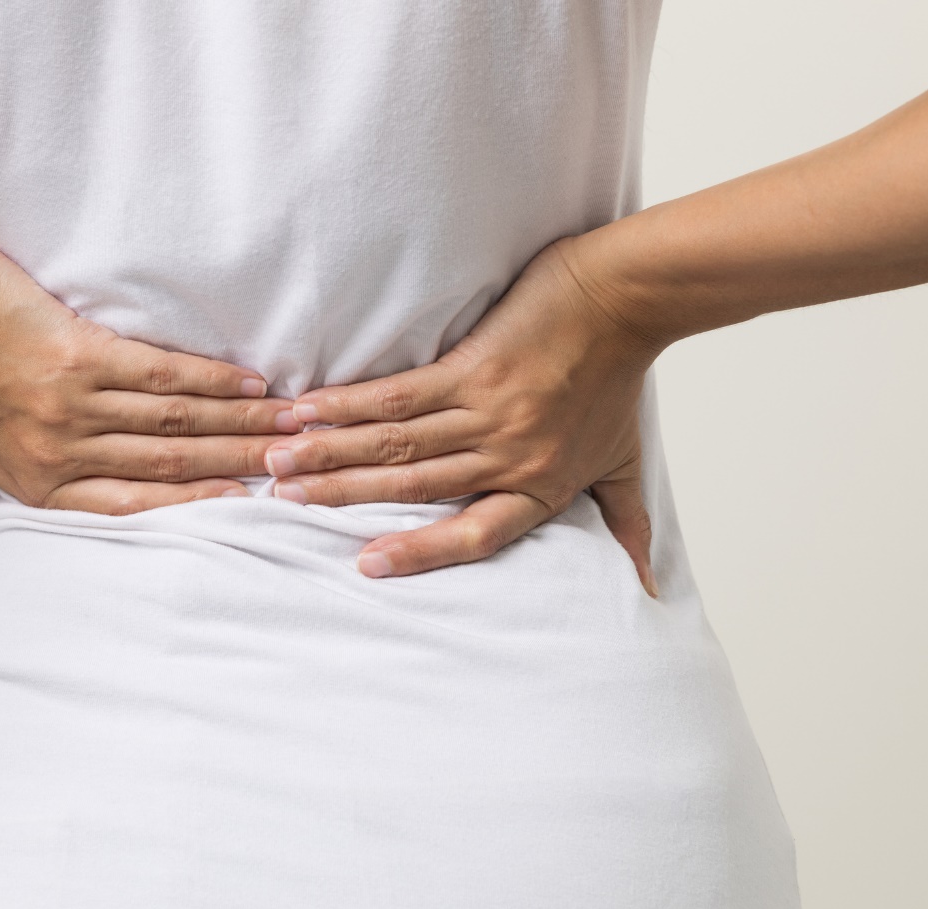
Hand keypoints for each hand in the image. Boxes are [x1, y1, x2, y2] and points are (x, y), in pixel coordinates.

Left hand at [0, 245, 300, 586]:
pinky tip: (249, 381)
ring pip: (174, 419)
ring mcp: (78, 400)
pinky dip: (209, 378)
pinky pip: (160, 372)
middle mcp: (66, 448)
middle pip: (166, 462)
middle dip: (234, 461)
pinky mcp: (84, 352)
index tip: (242, 503)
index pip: (132, 504)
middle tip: (288, 461)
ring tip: (285, 422)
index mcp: (44, 484)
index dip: (192, 505)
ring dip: (236, 420)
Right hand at [261, 238, 665, 595]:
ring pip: (396, 444)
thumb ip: (626, 524)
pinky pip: (401, 393)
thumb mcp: (624, 463)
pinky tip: (310, 408)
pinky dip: (351, 402)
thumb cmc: (618, 381)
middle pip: (415, 487)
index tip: (365, 564)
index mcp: (539, 487)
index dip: (420, 553)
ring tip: (279, 462)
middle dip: (343, 496)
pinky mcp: (472, 366)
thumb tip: (648, 588)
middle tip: (284, 502)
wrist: (625, 300)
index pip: (474, 535)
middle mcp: (509, 457)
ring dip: (331, 453)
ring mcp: (488, 411)